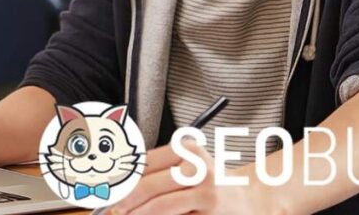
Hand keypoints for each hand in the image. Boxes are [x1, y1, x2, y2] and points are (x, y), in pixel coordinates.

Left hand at [108, 140, 272, 214]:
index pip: (145, 163)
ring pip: (159, 205)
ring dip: (138, 213)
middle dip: (125, 199)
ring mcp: (206, 190)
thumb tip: (120, 185)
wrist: (250, 200)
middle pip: (148, 184)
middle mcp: (197, 166)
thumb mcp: (187, 168)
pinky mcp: (210, 210)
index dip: (122, 178)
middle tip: (112, 207)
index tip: (108, 187)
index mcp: (187, 149)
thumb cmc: (212, 185)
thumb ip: (158, 173)